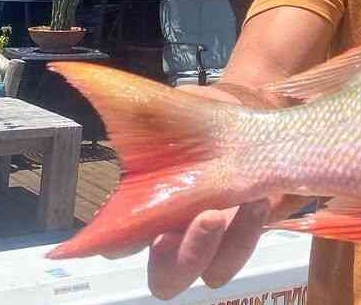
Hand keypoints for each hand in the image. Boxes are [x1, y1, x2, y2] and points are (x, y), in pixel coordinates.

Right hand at [120, 83, 286, 298]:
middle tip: (208, 217)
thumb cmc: (209, 112)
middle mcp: (175, 232)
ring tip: (247, 202)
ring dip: (227, 245)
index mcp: (147, 206)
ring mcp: (213, 239)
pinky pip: (244, 252)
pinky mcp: (246, 234)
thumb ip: (151, 107)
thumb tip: (98, 82)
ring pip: (211, 272)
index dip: (112, 244)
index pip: (117, 240)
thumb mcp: (182, 105)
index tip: (125, 235)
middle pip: (168, 277)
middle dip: (185, 257)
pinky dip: (251, 232)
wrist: (258, 112)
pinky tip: (261, 199)